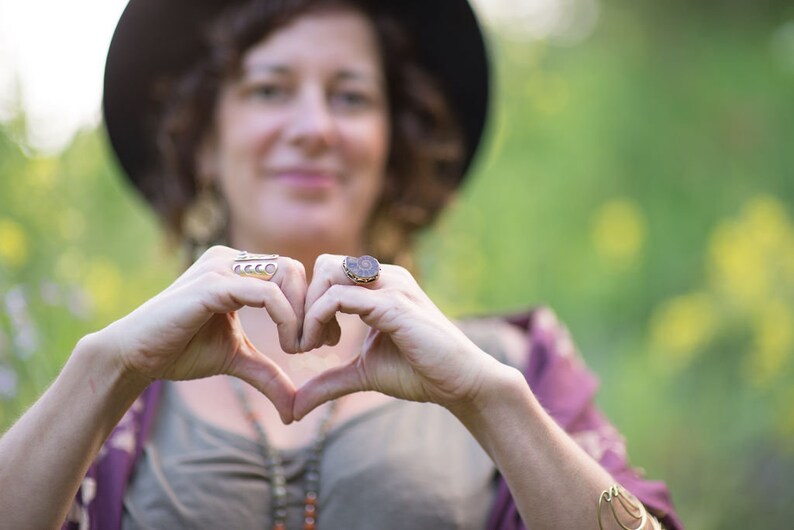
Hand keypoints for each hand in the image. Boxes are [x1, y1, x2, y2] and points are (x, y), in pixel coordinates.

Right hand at [95, 246, 334, 422]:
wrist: (134, 356)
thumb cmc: (180, 351)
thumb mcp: (237, 360)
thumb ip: (268, 374)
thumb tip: (295, 411)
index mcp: (237, 269)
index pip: (292, 273)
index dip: (311, 306)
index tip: (320, 342)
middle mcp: (230, 260)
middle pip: (295, 269)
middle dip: (312, 308)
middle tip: (313, 346)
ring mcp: (220, 268)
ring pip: (288, 274)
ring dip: (302, 314)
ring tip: (296, 349)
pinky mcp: (213, 285)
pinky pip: (267, 294)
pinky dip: (287, 319)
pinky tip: (287, 347)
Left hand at [293, 254, 502, 418]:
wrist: (460, 383)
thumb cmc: (418, 373)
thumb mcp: (362, 373)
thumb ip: (329, 381)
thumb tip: (294, 408)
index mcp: (380, 284)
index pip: (328, 272)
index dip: (310, 304)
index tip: (309, 342)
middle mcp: (385, 276)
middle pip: (324, 265)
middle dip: (304, 302)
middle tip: (305, 343)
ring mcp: (390, 286)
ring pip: (328, 274)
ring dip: (308, 311)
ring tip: (310, 346)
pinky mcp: (393, 305)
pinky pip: (339, 298)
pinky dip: (317, 320)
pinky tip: (322, 346)